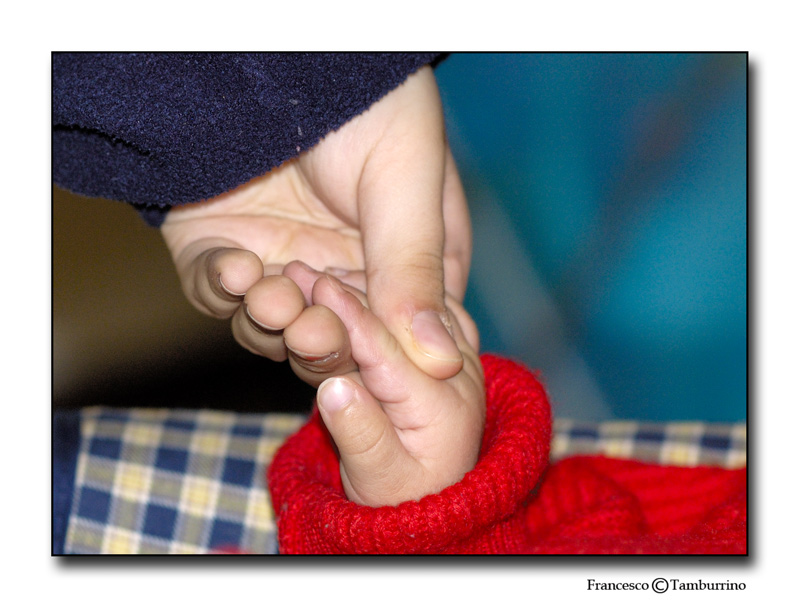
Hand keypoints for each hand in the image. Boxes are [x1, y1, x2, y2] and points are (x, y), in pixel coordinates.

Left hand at [160, 66, 471, 382]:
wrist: (277, 49)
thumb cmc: (368, 101)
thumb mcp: (404, 178)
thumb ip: (414, 268)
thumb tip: (440, 361)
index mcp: (403, 261)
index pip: (402, 335)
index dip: (386, 357)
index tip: (372, 361)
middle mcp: (342, 272)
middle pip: (337, 346)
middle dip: (325, 347)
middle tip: (315, 331)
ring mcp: (280, 262)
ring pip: (274, 333)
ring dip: (272, 324)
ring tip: (274, 297)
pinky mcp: (221, 249)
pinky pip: (215, 294)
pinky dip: (221, 290)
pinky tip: (234, 267)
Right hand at [282, 263, 483, 506]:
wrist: (436, 499)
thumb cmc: (402, 495)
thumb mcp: (381, 479)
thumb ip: (361, 434)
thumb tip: (334, 389)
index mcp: (444, 401)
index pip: (388, 349)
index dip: (350, 313)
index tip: (315, 281)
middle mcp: (454, 369)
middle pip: (397, 318)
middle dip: (348, 287)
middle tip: (298, 263)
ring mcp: (451, 355)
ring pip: (406, 305)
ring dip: (362, 283)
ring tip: (317, 265)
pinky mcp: (442, 348)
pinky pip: (415, 307)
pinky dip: (382, 291)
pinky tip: (350, 275)